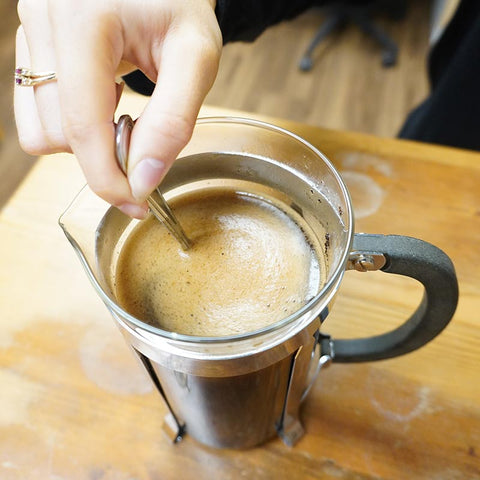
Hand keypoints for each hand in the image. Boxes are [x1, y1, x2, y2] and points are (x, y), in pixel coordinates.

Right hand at [15, 0, 221, 217]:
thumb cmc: (180, 7)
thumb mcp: (196, 59)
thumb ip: (172, 122)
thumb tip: (142, 180)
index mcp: (85, 19)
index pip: (82, 126)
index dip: (109, 179)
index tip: (137, 202)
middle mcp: (43, 21)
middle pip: (59, 135)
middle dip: (105, 156)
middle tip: (143, 140)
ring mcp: (28, 32)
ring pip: (40, 131)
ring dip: (86, 142)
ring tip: (121, 114)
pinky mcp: (27, 45)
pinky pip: (34, 114)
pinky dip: (71, 126)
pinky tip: (100, 103)